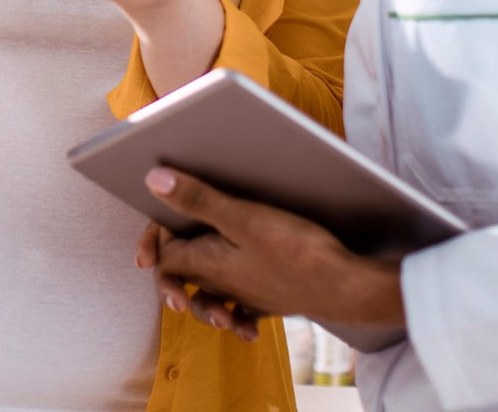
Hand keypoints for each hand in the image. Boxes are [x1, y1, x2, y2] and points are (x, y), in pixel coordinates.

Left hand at [136, 166, 404, 342]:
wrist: (343, 288)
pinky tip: (238, 317)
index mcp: (207, 263)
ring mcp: (246, 296)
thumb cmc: (295, 251)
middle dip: (170, 271)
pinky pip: (243, 313)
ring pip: (209, 300)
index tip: (158, 223)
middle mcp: (222, 285)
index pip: (163, 259)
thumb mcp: (243, 217)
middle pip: (183, 279)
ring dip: (200, 299)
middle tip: (160, 261)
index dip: (154, 241)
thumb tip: (154, 181)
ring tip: (198, 291)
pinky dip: (235, 316)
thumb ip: (199, 200)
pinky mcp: (270, 301)